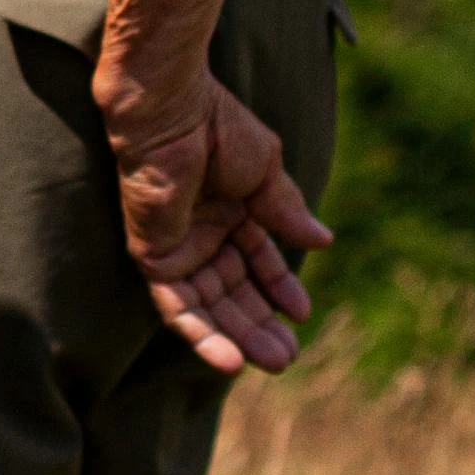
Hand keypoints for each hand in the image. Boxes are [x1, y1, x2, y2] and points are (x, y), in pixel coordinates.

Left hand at [111, 75, 331, 377]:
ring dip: (236, 336)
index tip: (301, 312)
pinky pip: (175, 304)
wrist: (174, 111)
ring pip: (206, 305)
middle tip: (287, 356)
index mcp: (228, 208)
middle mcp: (200, 230)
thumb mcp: (265, 171)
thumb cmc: (217, 126)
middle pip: (232, 290)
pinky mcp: (153, 255)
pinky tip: (229, 358)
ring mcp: (176, 244)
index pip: (255, 258)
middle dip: (260, 323)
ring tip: (273, 363)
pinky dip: (199, 333)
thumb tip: (322, 242)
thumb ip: (285, 210)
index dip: (278, 285)